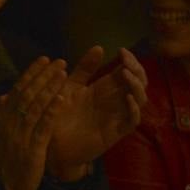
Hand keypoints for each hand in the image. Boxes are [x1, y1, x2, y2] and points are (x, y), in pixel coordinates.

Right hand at [0, 57, 67, 189]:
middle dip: (43, 75)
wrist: (3, 188)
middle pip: (28, 93)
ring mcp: (21, 135)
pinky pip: (43, 126)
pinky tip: (62, 99)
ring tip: (63, 73)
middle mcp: (10, 122)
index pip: (18, 89)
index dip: (31, 73)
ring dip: (49, 88)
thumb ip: (2, 115)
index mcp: (3, 118)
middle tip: (59, 61)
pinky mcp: (32, 148)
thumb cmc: (4, 161)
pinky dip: (52, 111)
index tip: (44, 59)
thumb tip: (3, 96)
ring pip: (35, 106)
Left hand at [45, 47, 146, 173]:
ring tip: (125, 74)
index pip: (126, 71)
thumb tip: (99, 47)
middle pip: (138, 82)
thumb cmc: (59, 114)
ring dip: (136, 86)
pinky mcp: (115, 132)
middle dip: (136, 69)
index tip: (122, 51)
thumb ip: (84, 69)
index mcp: (104, 88)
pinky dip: (134, 108)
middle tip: (126, 61)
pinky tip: (127, 97)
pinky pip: (132, 120)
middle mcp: (114, 101)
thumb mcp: (70, 86)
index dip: (129, 60)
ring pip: (140, 99)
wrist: (50, 143)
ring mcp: (117, 116)